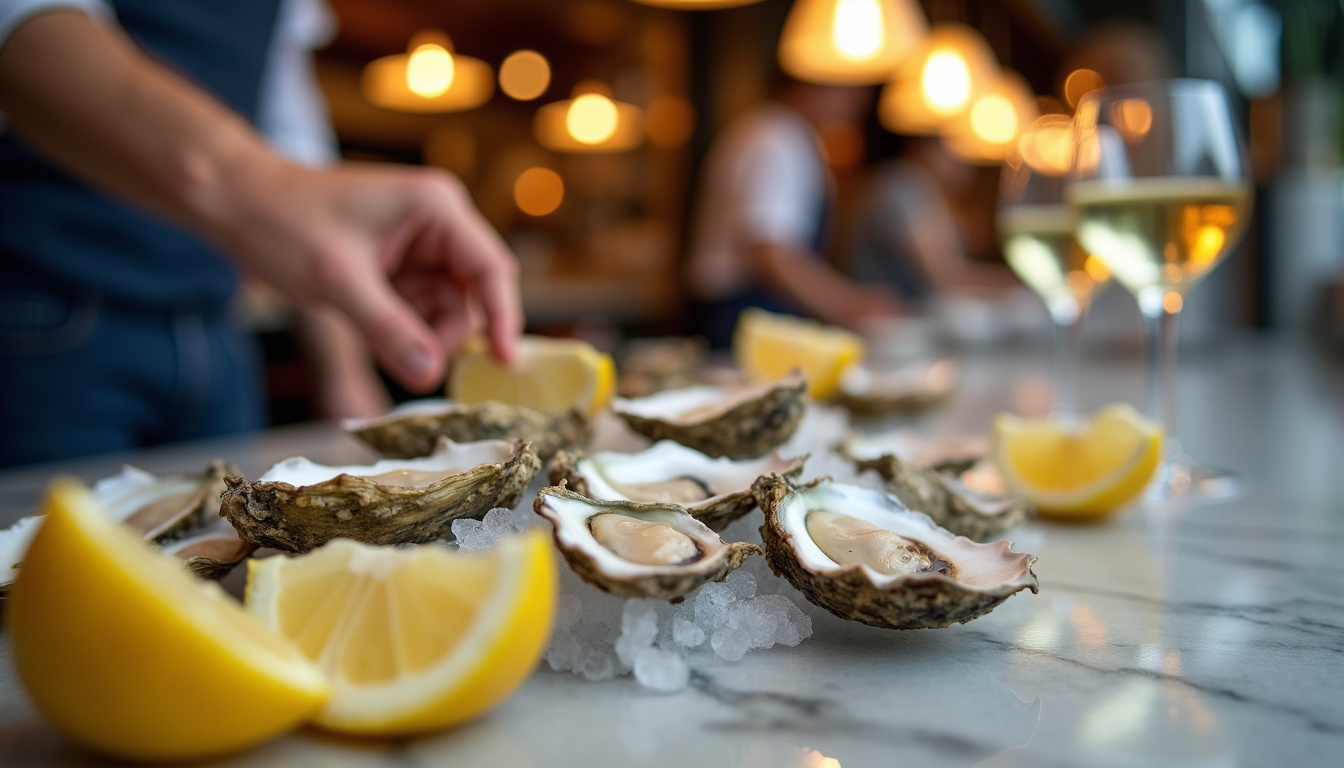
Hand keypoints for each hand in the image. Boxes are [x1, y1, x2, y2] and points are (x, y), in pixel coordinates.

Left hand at [218, 161, 521, 392]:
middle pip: (472, 295)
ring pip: (447, 309)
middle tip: (409, 362)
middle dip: (445, 333)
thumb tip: (429, 376)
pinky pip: (421, 310)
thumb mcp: (337, 280)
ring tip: (372, 333)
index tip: (506, 364)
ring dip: (421, 334)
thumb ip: (387, 330)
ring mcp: (422, 246)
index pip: (491, 269)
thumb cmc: (283, 222)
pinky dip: (404, 330)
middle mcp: (439, 223)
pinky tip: (368, 325)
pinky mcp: (402, 266)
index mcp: (436, 208)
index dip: (504, 318)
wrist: (237, 203)